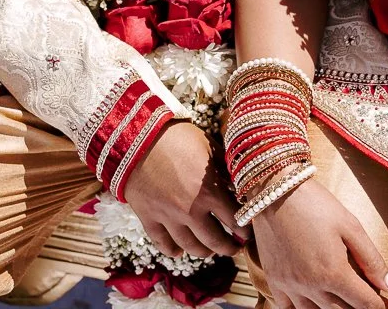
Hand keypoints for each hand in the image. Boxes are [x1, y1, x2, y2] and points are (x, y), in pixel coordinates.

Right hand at [124, 120, 248, 258]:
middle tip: (235, 249)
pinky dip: (173, 250)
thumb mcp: (209, 147)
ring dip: (204, 252)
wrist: (139, 138)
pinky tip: (180, 251)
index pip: (234, 220)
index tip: (248, 233)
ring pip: (190, 247)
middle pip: (214, 240)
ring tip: (210, 251)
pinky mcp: (149, 219)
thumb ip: (224, 168)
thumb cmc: (178, 137)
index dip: (244, 229)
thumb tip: (237, 182)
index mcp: (210, 192)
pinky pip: (163, 243)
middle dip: (228, 247)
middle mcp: (191, 211)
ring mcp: (169, 218)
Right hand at [251, 176, 387, 308]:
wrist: (275, 189)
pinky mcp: (275, 281)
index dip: (382, 307)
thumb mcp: (349, 225)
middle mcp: (312, 287)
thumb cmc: (315, 203)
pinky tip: (315, 305)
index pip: (365, 304)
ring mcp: (291, 287)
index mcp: (333, 273)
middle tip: (372, 301)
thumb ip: (372, 259)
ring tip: (346, 301)